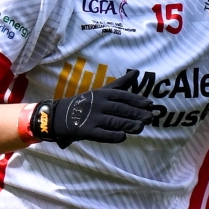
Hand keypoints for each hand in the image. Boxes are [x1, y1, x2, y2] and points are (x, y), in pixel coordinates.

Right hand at [27, 72, 154, 147]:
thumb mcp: (102, 91)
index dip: (137, 100)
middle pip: (121, 109)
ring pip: (114, 121)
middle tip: (150, 117)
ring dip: (129, 124)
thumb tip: (137, 72)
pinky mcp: (86, 131)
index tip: (149, 104)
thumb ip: (120, 84)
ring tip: (141, 127)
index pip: (123, 96)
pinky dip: (113, 136)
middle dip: (137, 113)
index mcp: (102, 94)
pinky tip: (123, 137)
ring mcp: (92, 117)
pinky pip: (102, 134)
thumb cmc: (85, 103)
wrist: (58, 115)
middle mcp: (98, 104)